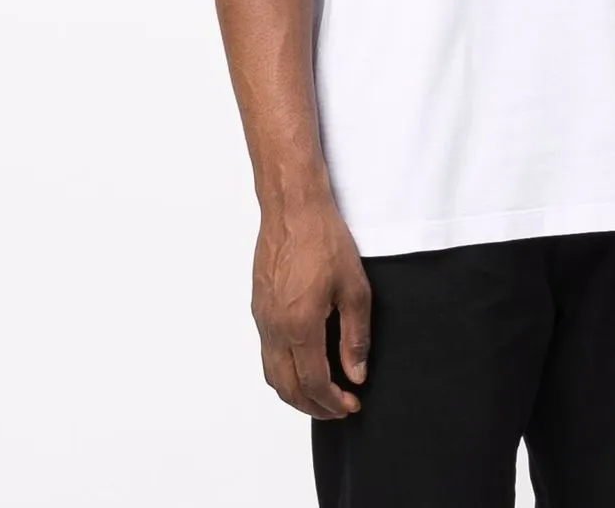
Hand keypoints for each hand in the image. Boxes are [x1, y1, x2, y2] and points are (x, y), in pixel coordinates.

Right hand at [251, 194, 371, 419]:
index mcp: (300, 325)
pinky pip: (267, 353)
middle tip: (338, 408)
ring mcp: (262, 318)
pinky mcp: (258, 306)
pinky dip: (283, 371)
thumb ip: (356, 336)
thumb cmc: (325, 240)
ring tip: (321, 393)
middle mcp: (275, 328)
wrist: (292, 208)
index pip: (313, 383)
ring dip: (295, 392)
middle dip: (313, 406)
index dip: (333, 401)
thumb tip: (356, 374)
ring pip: (272, 374)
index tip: (351, 404)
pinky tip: (303, 363)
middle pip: (287, 388)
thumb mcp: (354, 288)